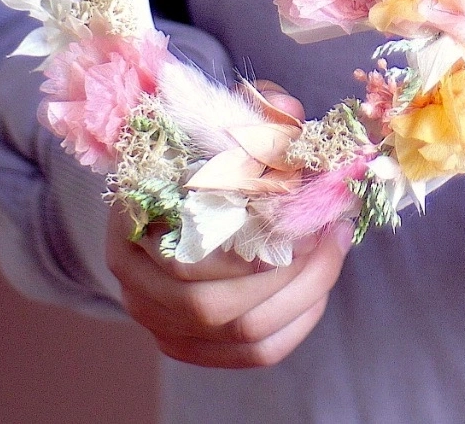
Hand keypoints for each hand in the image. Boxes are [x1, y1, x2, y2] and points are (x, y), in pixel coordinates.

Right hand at [106, 81, 351, 367]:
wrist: (186, 182)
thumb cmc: (211, 148)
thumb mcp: (231, 119)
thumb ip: (259, 116)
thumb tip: (288, 110)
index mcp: (131, 223)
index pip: (187, 257)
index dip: (252, 240)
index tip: (305, 209)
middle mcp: (136, 282)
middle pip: (214, 307)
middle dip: (288, 273)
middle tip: (330, 232)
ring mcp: (161, 320)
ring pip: (242, 334)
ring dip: (302, 296)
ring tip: (332, 251)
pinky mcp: (192, 343)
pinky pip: (254, 354)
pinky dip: (297, 323)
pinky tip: (319, 287)